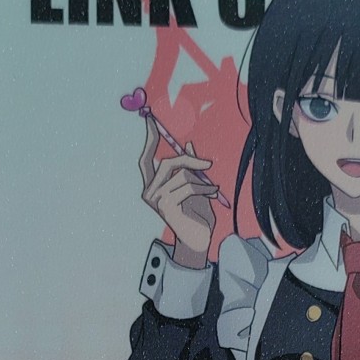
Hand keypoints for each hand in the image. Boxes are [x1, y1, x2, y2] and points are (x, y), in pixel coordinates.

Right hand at [139, 117, 217, 268]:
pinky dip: (205, 188)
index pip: (146, 158)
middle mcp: (149, 193)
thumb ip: (188, 167)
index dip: (149, 139)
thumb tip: (187, 144)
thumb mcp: (194, 185)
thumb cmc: (196, 213)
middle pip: (167, 163)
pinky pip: (189, 186)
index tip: (151, 120)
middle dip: (189, 160)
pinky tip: (213, 194)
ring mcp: (156, 200)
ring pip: (182, 175)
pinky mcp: (167, 207)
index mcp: (151, 186)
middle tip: (208, 165)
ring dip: (202, 180)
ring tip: (213, 189)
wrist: (199, 239)